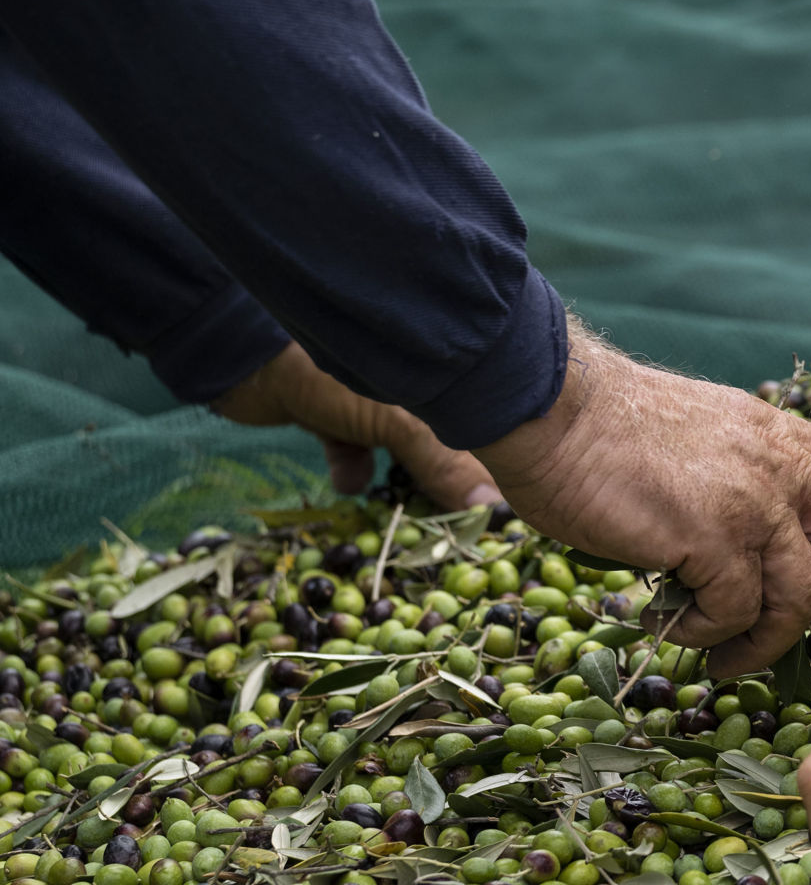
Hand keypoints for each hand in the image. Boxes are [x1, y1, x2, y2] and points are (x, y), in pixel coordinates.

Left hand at [213, 342, 498, 509]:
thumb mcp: (399, 422)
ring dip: (399, 485)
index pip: (486, 432)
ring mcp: (375, 403)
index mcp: (445, 377)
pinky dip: (353, 469)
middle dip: (445, 488)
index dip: (490, 475)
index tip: (493, 520)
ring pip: (402, 456)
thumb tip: (490, 510)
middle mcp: (419, 388)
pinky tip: (348, 478)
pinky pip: (357, 452)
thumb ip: (443, 464)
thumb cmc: (332, 377)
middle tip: (447, 528)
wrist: (243, 356)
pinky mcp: (337, 417)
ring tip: (402, 514)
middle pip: (448, 449)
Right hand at [474, 322, 810, 679]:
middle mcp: (780, 464)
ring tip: (730, 661)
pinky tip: (674, 626)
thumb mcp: (702, 434)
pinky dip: (709, 632)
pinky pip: (735, 611)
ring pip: (802, 593)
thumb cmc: (602, 423)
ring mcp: (751, 502)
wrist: (550, 402)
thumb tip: (749, 534)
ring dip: (770, 640)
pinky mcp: (711, 537)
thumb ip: (740, 471)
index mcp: (779, 435)